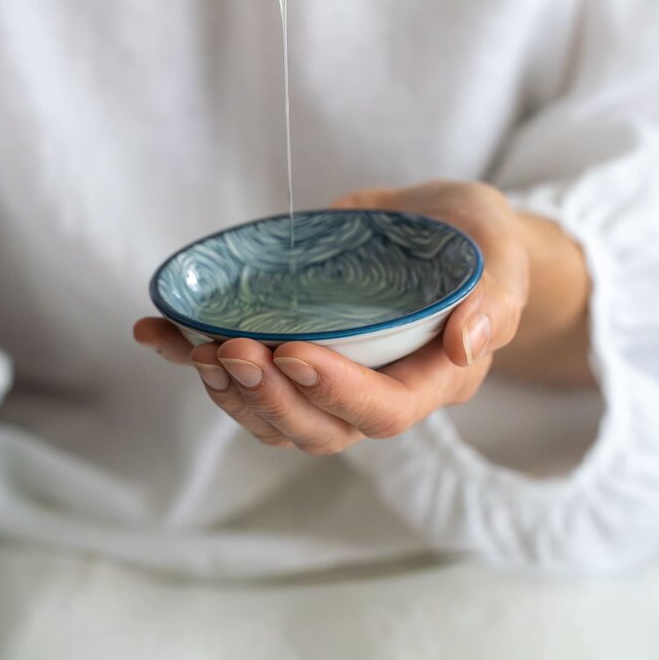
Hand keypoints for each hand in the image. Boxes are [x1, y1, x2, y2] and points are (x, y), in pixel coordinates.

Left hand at [134, 183, 591, 455]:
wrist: (449, 231)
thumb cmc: (479, 241)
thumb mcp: (501, 252)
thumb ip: (494, 295)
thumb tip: (467, 343)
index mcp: (433, 378)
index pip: (384, 410)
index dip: (335, 393)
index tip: (293, 352)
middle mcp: (381, 391)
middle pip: (321, 429)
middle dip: (269, 398)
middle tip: (231, 352)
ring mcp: (335, 378)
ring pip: (277, 417)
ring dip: (231, 394)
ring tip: (197, 350)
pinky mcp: (298, 353)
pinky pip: (247, 377)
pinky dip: (196, 359)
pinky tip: (157, 334)